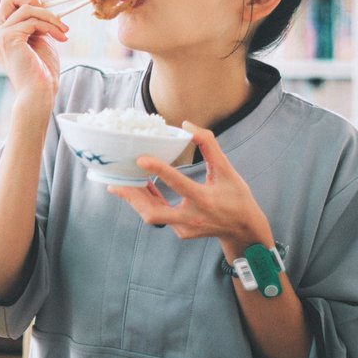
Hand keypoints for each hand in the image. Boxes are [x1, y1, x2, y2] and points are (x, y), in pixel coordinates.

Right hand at [0, 0, 68, 107]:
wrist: (39, 93)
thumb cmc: (41, 72)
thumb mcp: (39, 40)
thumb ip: (36, 22)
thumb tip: (45, 2)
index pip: (8, 3)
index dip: (29, 0)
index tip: (49, 10)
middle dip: (34, 0)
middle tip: (54, 13)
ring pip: (27, 9)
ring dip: (51, 17)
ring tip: (64, 30)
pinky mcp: (8, 39)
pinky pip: (33, 21)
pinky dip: (51, 27)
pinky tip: (61, 38)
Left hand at [107, 124, 272, 261]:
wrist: (242, 229)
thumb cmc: (236, 196)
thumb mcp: (227, 170)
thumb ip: (210, 145)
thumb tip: (187, 125)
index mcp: (206, 199)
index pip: (180, 184)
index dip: (160, 170)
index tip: (140, 158)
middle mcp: (193, 217)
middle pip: (155, 213)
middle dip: (133, 198)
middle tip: (114, 183)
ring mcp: (184, 228)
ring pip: (152, 216)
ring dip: (135, 199)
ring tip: (119, 183)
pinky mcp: (180, 232)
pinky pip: (158, 216)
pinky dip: (146, 202)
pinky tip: (139, 187)